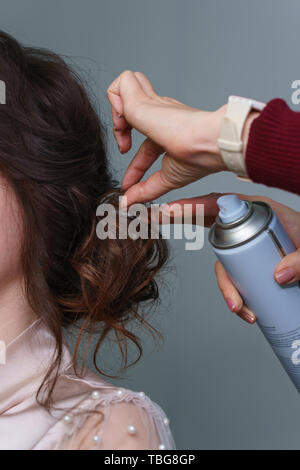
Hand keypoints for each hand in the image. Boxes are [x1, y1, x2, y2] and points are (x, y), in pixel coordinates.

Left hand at [107, 70, 226, 206]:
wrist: (209, 141)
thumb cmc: (201, 156)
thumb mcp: (167, 179)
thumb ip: (145, 190)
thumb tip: (127, 202)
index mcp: (169, 133)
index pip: (144, 146)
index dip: (133, 167)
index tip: (127, 183)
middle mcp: (162, 115)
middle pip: (133, 109)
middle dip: (121, 129)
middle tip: (125, 147)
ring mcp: (155, 104)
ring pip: (127, 88)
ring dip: (117, 109)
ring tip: (124, 128)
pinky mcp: (145, 98)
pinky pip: (123, 83)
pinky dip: (115, 101)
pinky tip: (124, 118)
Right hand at [163, 193, 299, 323]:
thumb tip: (278, 275)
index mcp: (259, 210)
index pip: (218, 204)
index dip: (191, 206)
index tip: (168, 211)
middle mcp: (249, 227)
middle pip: (214, 237)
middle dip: (198, 245)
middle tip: (187, 253)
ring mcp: (248, 248)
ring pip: (225, 266)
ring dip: (228, 289)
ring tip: (240, 309)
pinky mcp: (252, 265)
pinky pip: (237, 279)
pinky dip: (237, 297)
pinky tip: (247, 311)